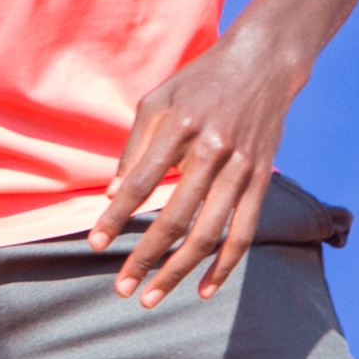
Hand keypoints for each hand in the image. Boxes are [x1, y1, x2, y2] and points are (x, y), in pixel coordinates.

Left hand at [89, 28, 311, 307]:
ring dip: (179, 271)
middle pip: (174, 217)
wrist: (263, 63)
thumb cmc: (200, 80)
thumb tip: (111, 195)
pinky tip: (204, 288)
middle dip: (145, 258)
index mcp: (181, 126)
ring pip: (209, 234)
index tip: (95, 243)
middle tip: (122, 289)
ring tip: (154, 295)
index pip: (141, 182)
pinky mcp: (261, 179)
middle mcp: (213, 150)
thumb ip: (134, 148)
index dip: (116, 216)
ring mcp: (241, 168)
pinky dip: (225, 265)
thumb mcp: (158, 100)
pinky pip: (244, 232)